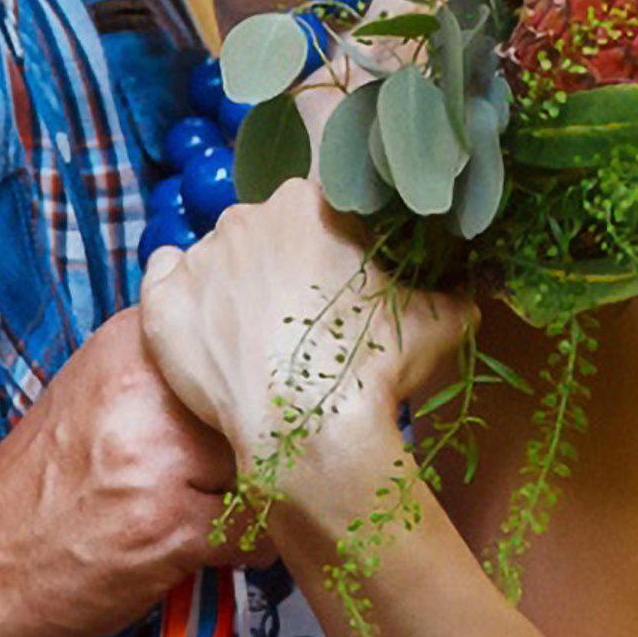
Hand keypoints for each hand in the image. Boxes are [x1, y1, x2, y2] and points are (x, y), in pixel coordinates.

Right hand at [0, 310, 241, 636]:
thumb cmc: (38, 483)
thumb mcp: (96, 389)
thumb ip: (164, 366)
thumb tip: (246, 356)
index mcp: (131, 344)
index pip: (243, 340)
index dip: (264, 380)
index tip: (269, 402)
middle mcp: (147, 390)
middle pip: (261, 403)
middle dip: (264, 440)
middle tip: (246, 466)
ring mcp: (159, 459)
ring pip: (265, 465)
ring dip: (258, 493)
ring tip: (223, 508)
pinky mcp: (169, 528)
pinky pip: (255, 529)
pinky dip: (253, 544)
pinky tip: (219, 546)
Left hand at [138, 180, 466, 496]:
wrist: (307, 435)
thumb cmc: (372, 369)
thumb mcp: (437, 321)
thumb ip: (455, 292)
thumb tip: (477, 289)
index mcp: (313, 202)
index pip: (320, 205)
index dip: (331, 241)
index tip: (337, 276)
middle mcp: (250, 215)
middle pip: (267, 228)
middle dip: (283, 261)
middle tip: (304, 315)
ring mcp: (200, 257)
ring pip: (219, 255)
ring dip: (235, 282)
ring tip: (258, 335)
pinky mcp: (161, 301)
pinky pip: (164, 275)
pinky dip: (182, 292)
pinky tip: (206, 323)